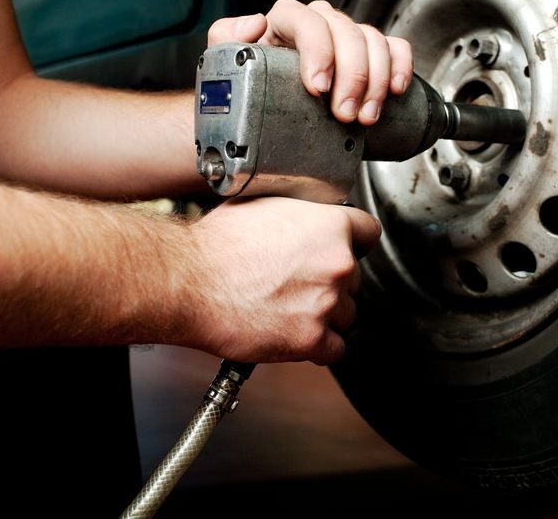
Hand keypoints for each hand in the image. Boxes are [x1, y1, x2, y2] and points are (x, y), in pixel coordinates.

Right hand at [181, 197, 381, 364]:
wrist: (189, 282)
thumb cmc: (215, 246)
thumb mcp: (263, 207)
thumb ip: (297, 215)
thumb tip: (304, 220)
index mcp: (330, 227)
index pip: (368, 232)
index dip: (354, 241)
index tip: (346, 250)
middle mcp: (337, 264)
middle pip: (355, 278)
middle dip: (332, 282)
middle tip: (299, 284)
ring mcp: (327, 304)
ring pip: (347, 315)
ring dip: (326, 315)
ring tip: (291, 309)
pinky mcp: (311, 339)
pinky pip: (335, 349)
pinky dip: (319, 346)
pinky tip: (296, 332)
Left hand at [207, 0, 412, 124]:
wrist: (268, 118)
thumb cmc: (248, 90)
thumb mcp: (228, 64)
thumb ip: (226, 38)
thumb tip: (255, 23)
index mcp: (285, 21)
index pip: (305, 20)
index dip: (318, 50)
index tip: (319, 88)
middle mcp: (320, 24)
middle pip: (346, 33)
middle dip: (352, 76)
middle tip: (345, 115)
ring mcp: (348, 38)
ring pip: (373, 41)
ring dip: (376, 81)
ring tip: (366, 118)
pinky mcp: (372, 54)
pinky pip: (395, 47)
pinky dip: (401, 65)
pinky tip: (396, 90)